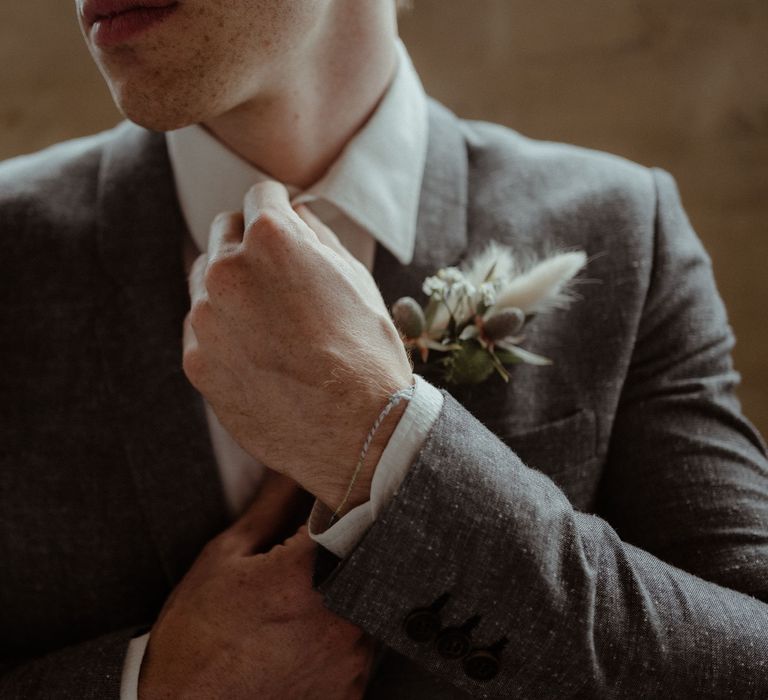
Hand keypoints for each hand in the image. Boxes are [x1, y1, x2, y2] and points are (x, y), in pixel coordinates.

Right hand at [139, 470, 373, 699]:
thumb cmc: (196, 637)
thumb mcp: (224, 558)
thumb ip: (271, 506)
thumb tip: (293, 466)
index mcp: (307, 575)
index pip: (350, 513)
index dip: (343, 502)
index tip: (335, 497)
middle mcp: (340, 617)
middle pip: (367, 557)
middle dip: (347, 548)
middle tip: (312, 558)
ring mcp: (351, 659)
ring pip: (370, 600)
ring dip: (350, 590)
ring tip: (304, 600)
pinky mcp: (353, 689)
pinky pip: (365, 645)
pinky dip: (346, 632)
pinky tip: (309, 636)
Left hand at [183, 181, 412, 508]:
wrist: (356, 429)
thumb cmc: (365, 351)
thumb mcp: (355, 278)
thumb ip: (316, 236)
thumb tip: (295, 214)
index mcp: (271, 239)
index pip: (261, 197)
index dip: (278, 207)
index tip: (283, 222)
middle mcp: (227, 270)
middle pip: (224, 232)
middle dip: (249, 241)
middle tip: (278, 273)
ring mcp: (205, 318)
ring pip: (205, 280)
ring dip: (230, 286)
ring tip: (268, 320)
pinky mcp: (196, 361)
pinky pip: (200, 328)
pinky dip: (222, 329)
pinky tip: (257, 353)